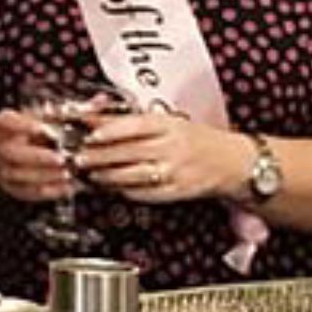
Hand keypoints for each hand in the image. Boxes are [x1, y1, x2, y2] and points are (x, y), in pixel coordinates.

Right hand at [0, 108, 78, 203]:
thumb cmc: (28, 132)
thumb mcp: (41, 117)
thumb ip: (65, 113)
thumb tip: (94, 104)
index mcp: (5, 124)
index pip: (8, 121)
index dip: (25, 125)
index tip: (44, 128)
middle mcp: (0, 146)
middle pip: (12, 152)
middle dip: (38, 157)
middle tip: (61, 159)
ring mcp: (2, 168)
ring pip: (20, 175)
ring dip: (46, 176)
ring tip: (68, 174)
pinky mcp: (11, 187)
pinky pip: (28, 192)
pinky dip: (49, 192)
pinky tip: (68, 187)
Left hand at [76, 109, 249, 204]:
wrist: (233, 162)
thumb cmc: (196, 139)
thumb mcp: (168, 122)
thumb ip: (130, 121)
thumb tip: (93, 117)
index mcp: (170, 126)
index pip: (135, 125)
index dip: (110, 130)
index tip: (90, 133)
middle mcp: (172, 148)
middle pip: (128, 152)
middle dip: (98, 156)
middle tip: (77, 157)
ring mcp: (174, 172)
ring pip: (132, 175)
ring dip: (106, 175)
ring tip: (90, 173)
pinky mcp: (174, 192)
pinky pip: (142, 193)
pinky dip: (123, 190)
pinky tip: (111, 186)